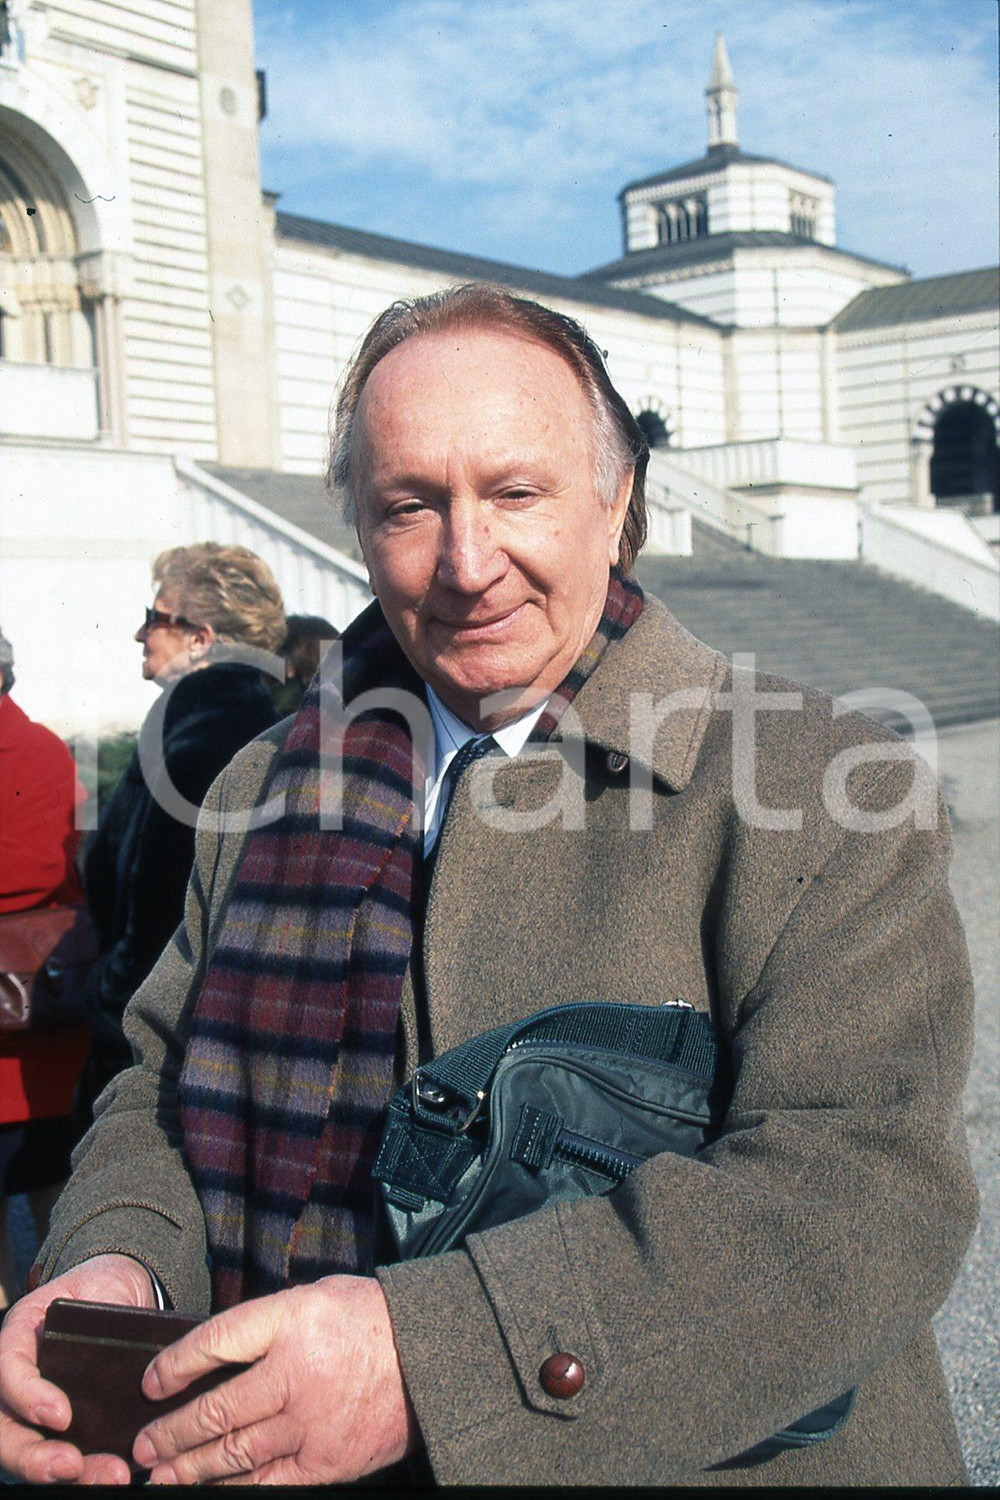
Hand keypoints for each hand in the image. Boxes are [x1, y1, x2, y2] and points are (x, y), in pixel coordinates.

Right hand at [0, 1252, 156, 1485]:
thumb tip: (124, 1358)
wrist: (119, 1295)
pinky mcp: (63, 1429)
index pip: (7, 1369)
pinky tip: (116, 1473)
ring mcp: (34, 1408)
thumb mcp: (102, 1290)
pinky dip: (86, 1471)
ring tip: (110, 1476)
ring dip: (66, 1473)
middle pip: (6, 1430)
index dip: (28, 1397)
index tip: (62, 1416)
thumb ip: (102, 1317)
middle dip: (35, 1457)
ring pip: (32, 1452)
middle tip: (72, 1466)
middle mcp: (18, 1378)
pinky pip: (62, 1456)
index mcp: (20, 1336)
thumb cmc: (105, 1291)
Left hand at [134, 1275, 418, 1484]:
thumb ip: (268, 1324)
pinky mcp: (327, 1462)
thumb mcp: (316, 1296)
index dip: (175, 1365)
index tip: (150, 1381)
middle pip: (217, 1409)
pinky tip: (212, 1491)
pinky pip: (269, 1481)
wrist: (431, 1356)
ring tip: (163, 1475)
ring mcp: (311, 1423)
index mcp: (293, 1320)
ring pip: (235, 1453)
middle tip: (144, 1445)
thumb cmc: (370, 1319)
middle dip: (172, 1432)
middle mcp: (296, 1373)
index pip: (216, 1342)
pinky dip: (235, 1488)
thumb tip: (213, 1354)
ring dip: (191, 1468)